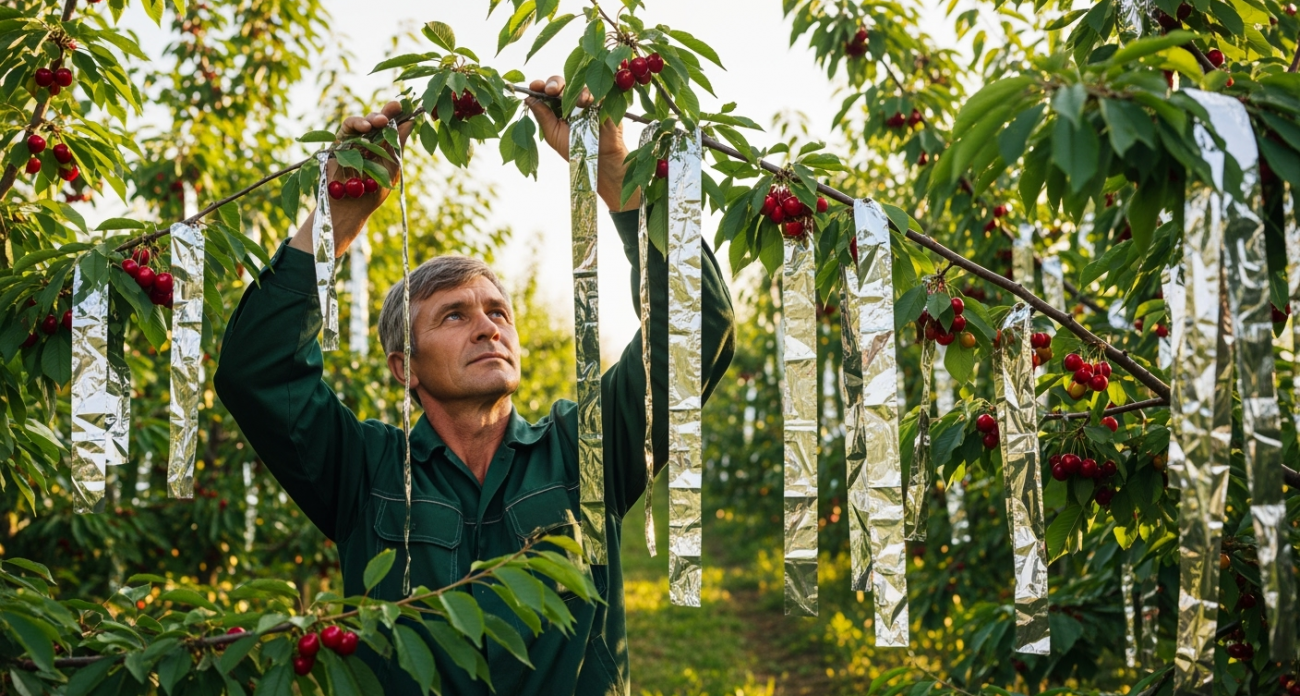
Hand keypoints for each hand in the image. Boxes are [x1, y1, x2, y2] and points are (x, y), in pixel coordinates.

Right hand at [290, 101, 414, 256]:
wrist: (352, 207)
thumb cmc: (373, 190)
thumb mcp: (391, 165)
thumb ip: (398, 143)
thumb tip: (410, 121)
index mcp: (384, 147)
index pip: (391, 126)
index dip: (398, 114)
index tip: (408, 105)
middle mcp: (369, 142)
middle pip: (377, 121)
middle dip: (387, 112)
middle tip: (395, 107)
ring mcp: (353, 142)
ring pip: (363, 121)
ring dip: (372, 117)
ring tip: (380, 121)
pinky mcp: (339, 143)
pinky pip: (346, 128)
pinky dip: (356, 124)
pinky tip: (365, 127)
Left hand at [525, 75, 638, 211]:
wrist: (598, 159)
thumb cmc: (574, 149)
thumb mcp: (553, 134)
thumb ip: (542, 116)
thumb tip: (527, 99)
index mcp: (556, 107)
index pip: (546, 91)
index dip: (540, 86)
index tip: (535, 86)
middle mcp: (570, 101)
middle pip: (560, 83)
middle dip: (554, 83)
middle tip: (552, 90)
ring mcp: (587, 100)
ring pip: (579, 85)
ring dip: (575, 91)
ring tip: (578, 103)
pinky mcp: (602, 101)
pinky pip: (597, 91)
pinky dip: (591, 94)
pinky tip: (588, 103)